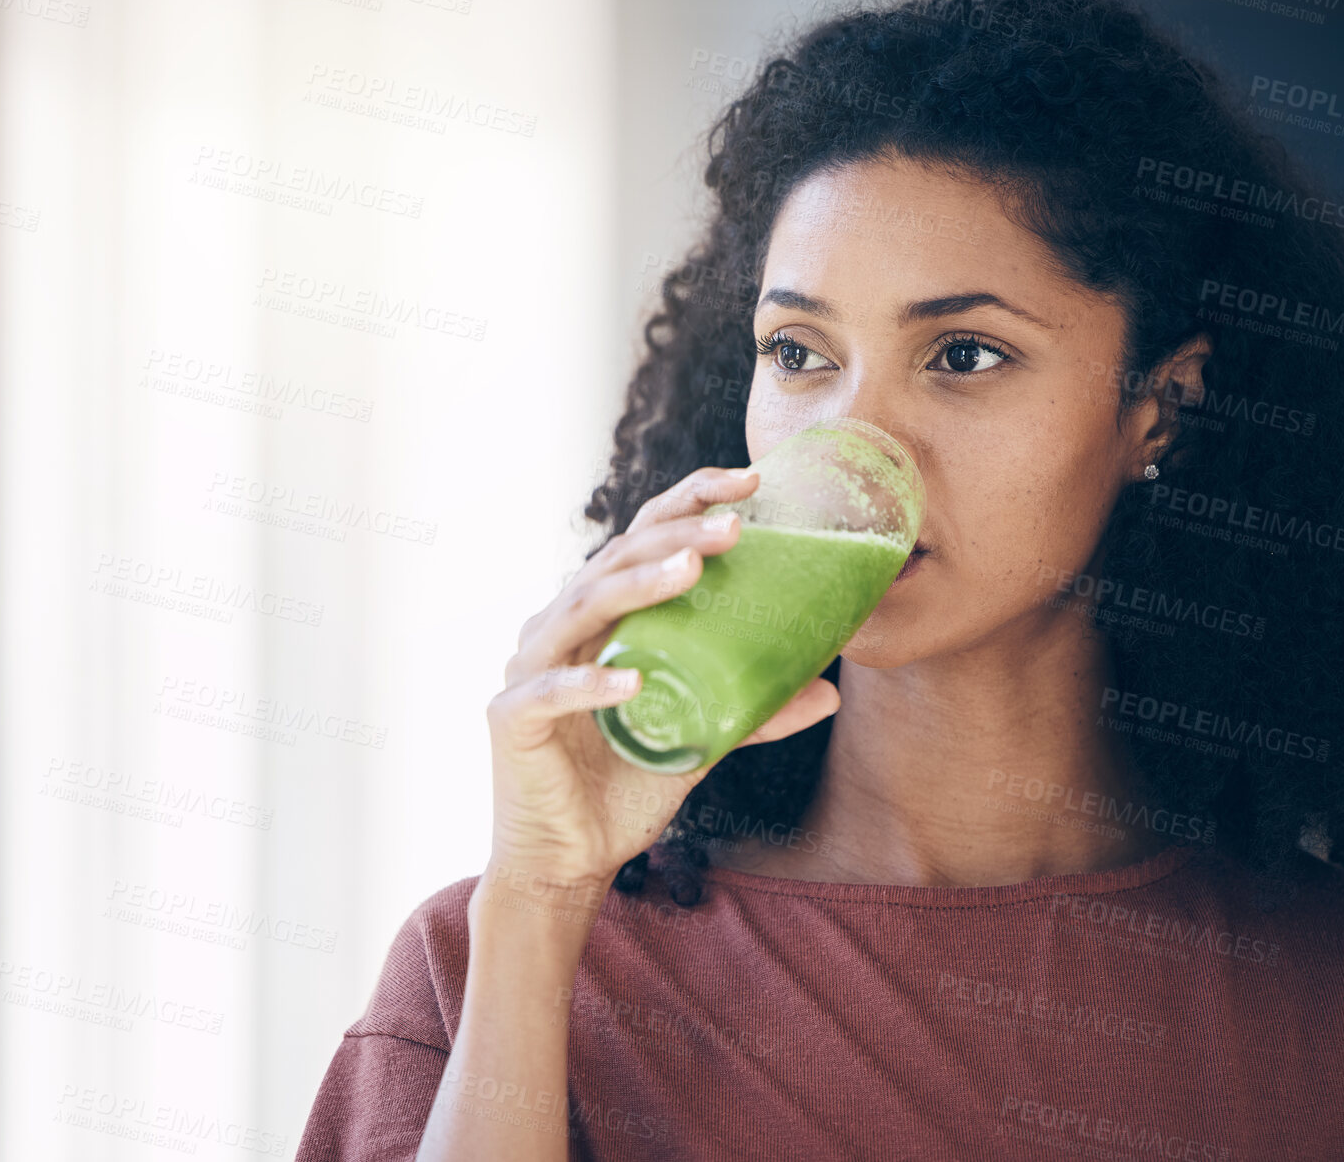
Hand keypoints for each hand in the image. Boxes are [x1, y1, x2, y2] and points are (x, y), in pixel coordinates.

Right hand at [483, 466, 841, 888]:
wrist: (569, 858)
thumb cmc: (627, 784)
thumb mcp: (702, 738)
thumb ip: (754, 710)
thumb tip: (830, 691)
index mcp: (602, 615)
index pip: (643, 538)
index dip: (689, 502)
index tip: (750, 484)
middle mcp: (561, 626)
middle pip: (615, 559)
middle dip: (676, 537)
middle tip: (734, 527)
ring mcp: (531, 667)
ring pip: (583, 607)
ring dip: (638, 586)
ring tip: (691, 572)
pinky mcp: (512, 717)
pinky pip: (552, 690)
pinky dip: (591, 682)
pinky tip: (633, 679)